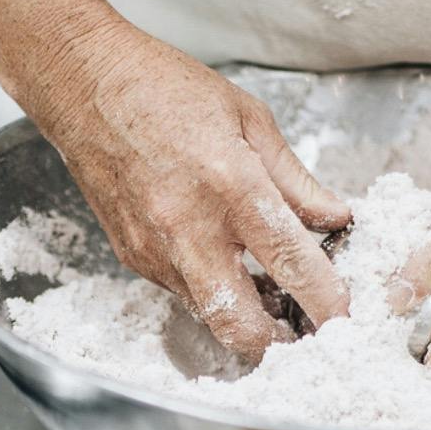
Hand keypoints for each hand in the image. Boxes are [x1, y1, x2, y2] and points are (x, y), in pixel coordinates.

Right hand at [32, 22, 351, 359]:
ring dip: (245, 315)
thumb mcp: (248, 119)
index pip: (289, 262)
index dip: (325, 299)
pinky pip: (182, 291)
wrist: (86, 86)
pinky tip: (224, 263)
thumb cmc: (164, 91)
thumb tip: (332, 216)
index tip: (344, 316)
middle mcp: (189, 229)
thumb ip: (294, 179)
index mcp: (230, 186)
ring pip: (209, 315)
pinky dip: (211, 289)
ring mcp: (155, 251)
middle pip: (239, 324)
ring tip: (269, 292)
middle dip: (277, 342)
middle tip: (303, 331)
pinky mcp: (133, 258)